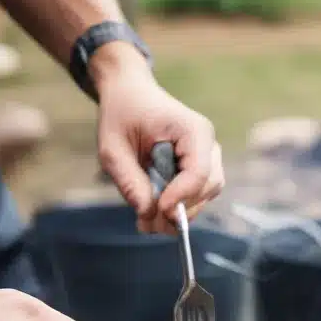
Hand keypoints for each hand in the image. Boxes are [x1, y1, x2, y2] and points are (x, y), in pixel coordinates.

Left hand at [92, 42, 224, 233]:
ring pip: (204, 196)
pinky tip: (153, 212)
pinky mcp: (199, 170)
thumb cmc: (121, 114)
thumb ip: (129, 181)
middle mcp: (208, 145)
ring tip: (147, 222)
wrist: (129, 95)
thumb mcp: (113, 148)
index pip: (199, 171)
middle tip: (148, 225)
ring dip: (179, 212)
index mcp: (193, 130)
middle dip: (181, 210)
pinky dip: (177, 207)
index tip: (158, 211)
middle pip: (207, 188)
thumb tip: (147, 214)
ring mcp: (208, 158)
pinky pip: (195, 196)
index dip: (182, 196)